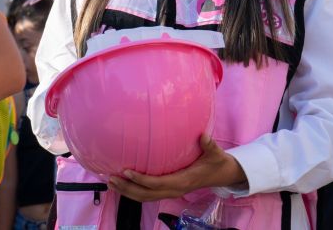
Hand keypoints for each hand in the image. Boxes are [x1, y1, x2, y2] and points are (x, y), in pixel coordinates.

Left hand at [107, 135, 246, 201]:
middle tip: (110, 178)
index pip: (157, 184)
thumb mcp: (216, 153)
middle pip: (146, 195)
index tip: (126, 170)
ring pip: (145, 197)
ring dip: (127, 191)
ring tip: (111, 182)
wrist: (222, 175)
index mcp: (183, 181)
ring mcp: (171, 192)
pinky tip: (124, 183)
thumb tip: (204, 135)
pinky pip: (149, 194)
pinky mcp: (169, 190)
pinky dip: (134, 191)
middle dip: (127, 188)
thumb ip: (209, 145)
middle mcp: (174, 190)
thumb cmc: (217, 162)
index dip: (141, 180)